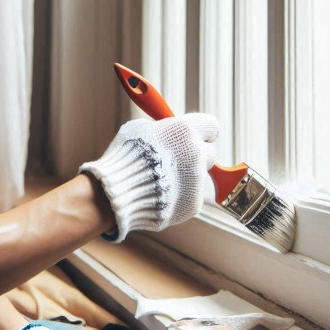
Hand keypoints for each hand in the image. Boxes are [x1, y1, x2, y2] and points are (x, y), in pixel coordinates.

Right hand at [79, 113, 218, 241]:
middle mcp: (197, 154)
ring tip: (158, 182)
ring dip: (184, 178)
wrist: (118, 193)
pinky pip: (190, 196)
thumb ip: (162, 129)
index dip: (204, 132)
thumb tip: (167, 129)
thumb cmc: (125, 157)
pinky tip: (159, 195)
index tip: (198, 137)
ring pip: (197, 177)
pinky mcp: (193, 203)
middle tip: (177, 161)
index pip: (211, 125)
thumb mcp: (139, 130)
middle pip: (208, 153)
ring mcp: (197, 180)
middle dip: (196, 157)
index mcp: (186, 131)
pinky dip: (178, 196)